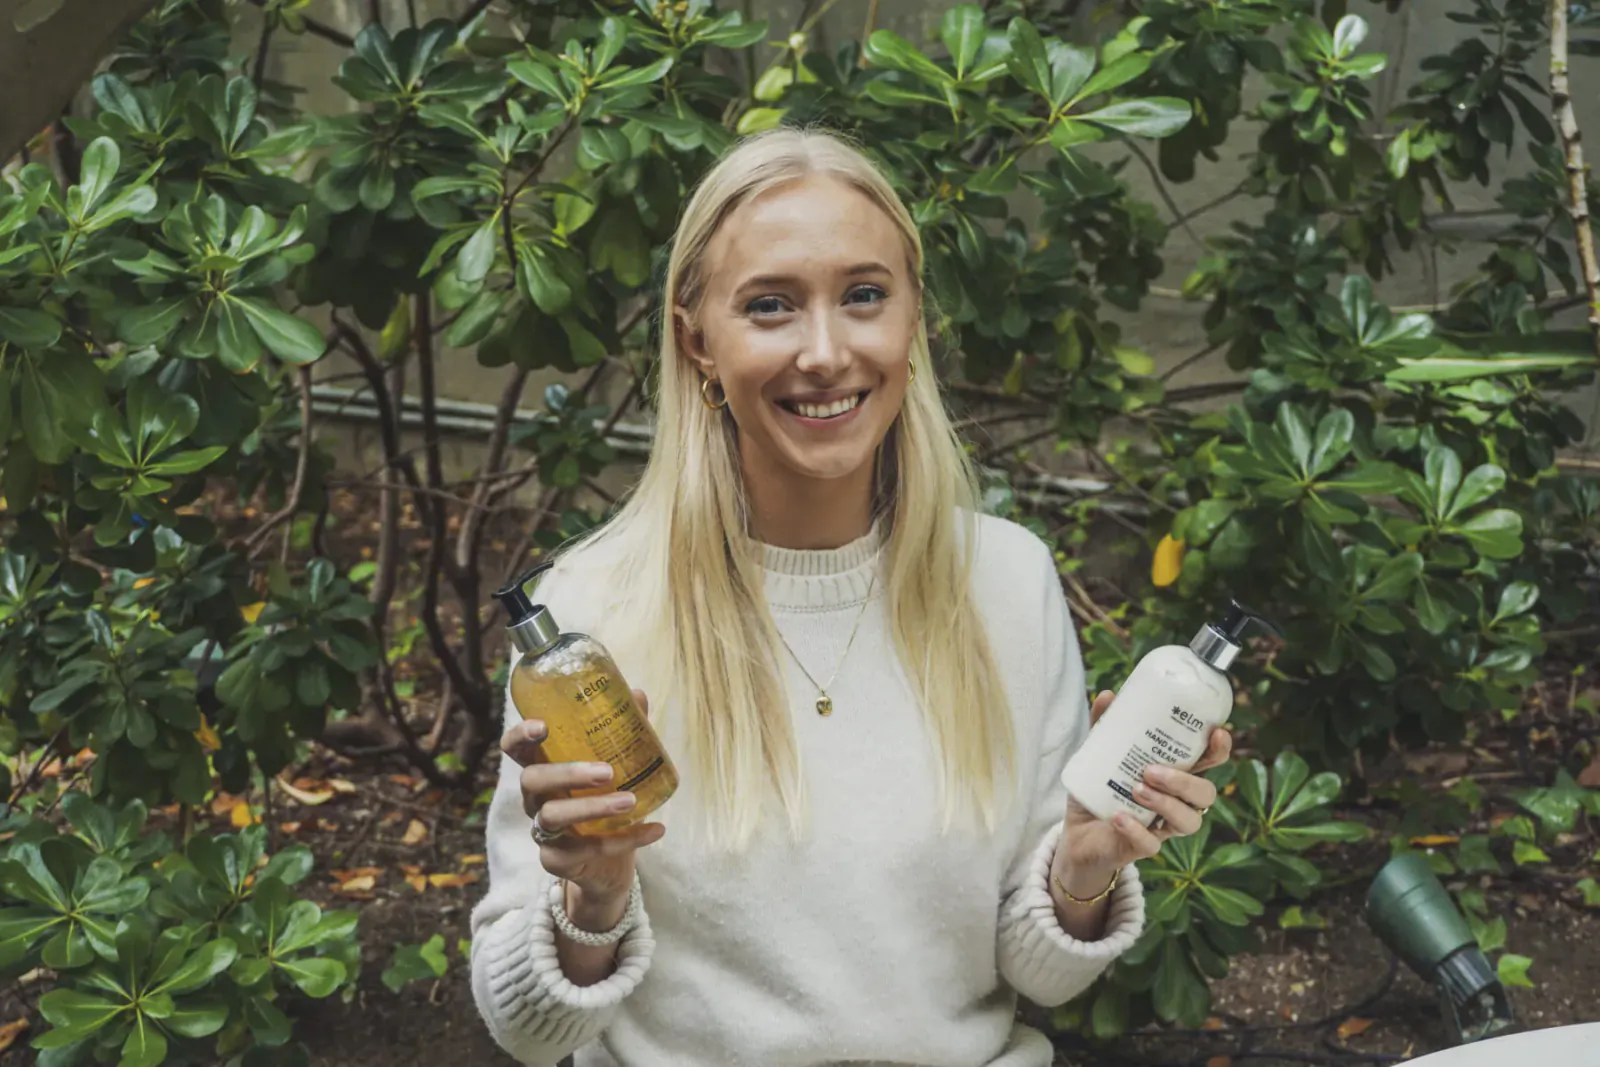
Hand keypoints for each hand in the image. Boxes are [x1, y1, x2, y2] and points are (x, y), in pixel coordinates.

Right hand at [498, 687, 666, 911]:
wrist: (609, 865)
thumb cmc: (604, 805)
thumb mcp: (616, 768)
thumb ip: (623, 734)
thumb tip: (638, 695)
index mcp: (544, 768)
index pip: (516, 749)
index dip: (520, 736)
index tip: (542, 726)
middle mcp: (536, 799)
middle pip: (532, 780)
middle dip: (568, 773)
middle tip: (607, 772)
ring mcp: (543, 831)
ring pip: (553, 816)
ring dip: (594, 807)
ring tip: (631, 801)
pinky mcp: (557, 860)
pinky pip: (586, 849)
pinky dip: (625, 839)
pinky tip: (655, 829)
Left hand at [1057, 690, 1232, 891]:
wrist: (1077, 833)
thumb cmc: (1100, 789)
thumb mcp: (1098, 754)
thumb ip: (1104, 726)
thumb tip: (1107, 696)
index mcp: (1175, 775)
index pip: (1210, 763)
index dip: (1219, 750)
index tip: (1217, 733)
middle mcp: (1176, 802)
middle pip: (1205, 795)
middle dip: (1185, 781)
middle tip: (1151, 770)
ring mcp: (1162, 828)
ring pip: (1189, 822)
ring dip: (1167, 804)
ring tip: (1137, 790)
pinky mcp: (1142, 848)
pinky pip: (1151, 845)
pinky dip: (1135, 830)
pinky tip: (1118, 817)